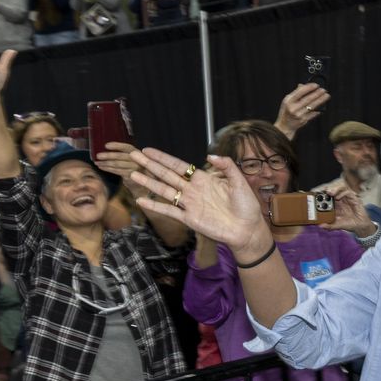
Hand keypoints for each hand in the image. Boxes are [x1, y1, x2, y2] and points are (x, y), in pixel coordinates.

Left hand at [95, 142, 148, 196]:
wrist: (142, 185)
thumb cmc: (134, 171)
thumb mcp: (131, 161)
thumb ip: (123, 155)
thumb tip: (106, 151)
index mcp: (138, 153)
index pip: (127, 147)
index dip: (117, 146)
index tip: (106, 145)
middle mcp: (139, 160)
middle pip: (122, 156)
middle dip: (108, 155)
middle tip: (98, 155)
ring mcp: (136, 169)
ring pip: (118, 164)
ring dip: (106, 163)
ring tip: (97, 162)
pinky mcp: (132, 177)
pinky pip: (118, 171)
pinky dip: (108, 169)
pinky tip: (102, 168)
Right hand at [128, 148, 269, 253]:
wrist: (247, 229)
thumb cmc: (246, 205)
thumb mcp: (239, 181)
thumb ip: (226, 166)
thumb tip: (209, 155)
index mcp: (203, 179)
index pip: (178, 165)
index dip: (163, 158)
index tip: (148, 150)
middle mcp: (193, 190)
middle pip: (166, 175)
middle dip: (150, 165)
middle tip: (133, 155)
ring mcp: (189, 204)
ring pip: (164, 191)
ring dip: (148, 183)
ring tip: (133, 174)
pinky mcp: (189, 219)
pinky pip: (169, 211)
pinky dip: (155, 206)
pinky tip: (142, 201)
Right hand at [274, 83, 328, 137]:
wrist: (285, 126)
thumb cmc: (286, 111)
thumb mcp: (287, 101)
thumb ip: (295, 93)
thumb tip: (303, 85)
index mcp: (289, 101)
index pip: (300, 92)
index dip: (309, 88)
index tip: (316, 85)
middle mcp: (294, 108)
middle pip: (307, 99)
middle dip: (317, 94)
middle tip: (324, 90)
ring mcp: (299, 115)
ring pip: (312, 106)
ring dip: (320, 100)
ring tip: (327, 96)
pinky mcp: (303, 120)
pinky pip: (313, 114)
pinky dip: (318, 110)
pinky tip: (323, 106)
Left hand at [319, 184, 374, 236]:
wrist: (360, 226)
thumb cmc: (349, 224)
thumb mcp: (337, 225)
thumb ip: (329, 226)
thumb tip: (320, 226)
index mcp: (335, 205)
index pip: (327, 196)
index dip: (322, 194)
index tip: (315, 194)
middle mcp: (340, 200)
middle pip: (333, 190)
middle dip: (327, 189)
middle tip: (322, 191)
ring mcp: (347, 198)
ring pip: (340, 188)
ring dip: (334, 189)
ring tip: (329, 192)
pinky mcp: (354, 198)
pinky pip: (347, 192)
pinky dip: (342, 193)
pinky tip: (338, 198)